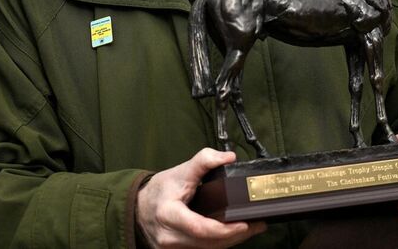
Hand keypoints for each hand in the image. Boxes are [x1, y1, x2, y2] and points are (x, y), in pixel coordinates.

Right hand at [136, 148, 265, 247]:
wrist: (139, 209)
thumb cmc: (159, 191)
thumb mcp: (179, 171)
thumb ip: (203, 161)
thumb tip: (228, 158)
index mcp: (169, 214)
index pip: (200, 228)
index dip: (224, 229)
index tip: (244, 223)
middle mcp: (170, 237)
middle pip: (210, 243)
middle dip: (236, 235)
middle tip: (258, 224)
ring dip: (232, 240)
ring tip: (253, 228)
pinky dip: (221, 242)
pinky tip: (234, 233)